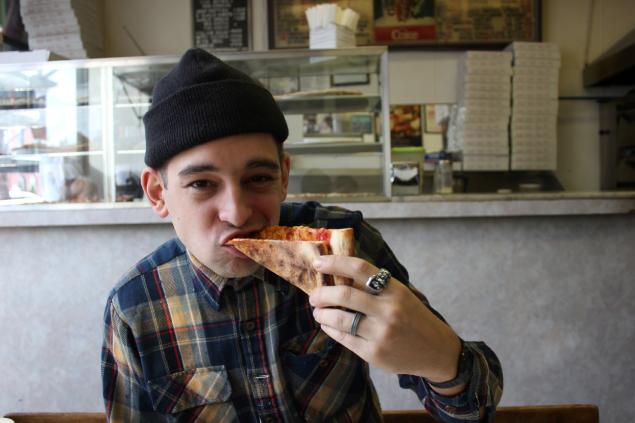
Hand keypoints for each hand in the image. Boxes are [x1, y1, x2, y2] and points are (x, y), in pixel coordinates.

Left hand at [309, 255, 461, 386]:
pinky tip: (328, 325)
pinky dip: (330, 329)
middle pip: (344, 294)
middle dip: (322, 293)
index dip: (335, 263)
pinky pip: (343, 338)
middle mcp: (388, 310)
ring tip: (318, 311)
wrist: (437, 352)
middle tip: (313, 295)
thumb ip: (375, 286)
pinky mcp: (374, 353)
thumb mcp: (400, 295)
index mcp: (395, 290)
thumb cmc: (414, 318)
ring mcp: (381, 333)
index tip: (318, 263)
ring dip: (322, 313)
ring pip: (339, 319)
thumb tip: (338, 275)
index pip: (360, 268)